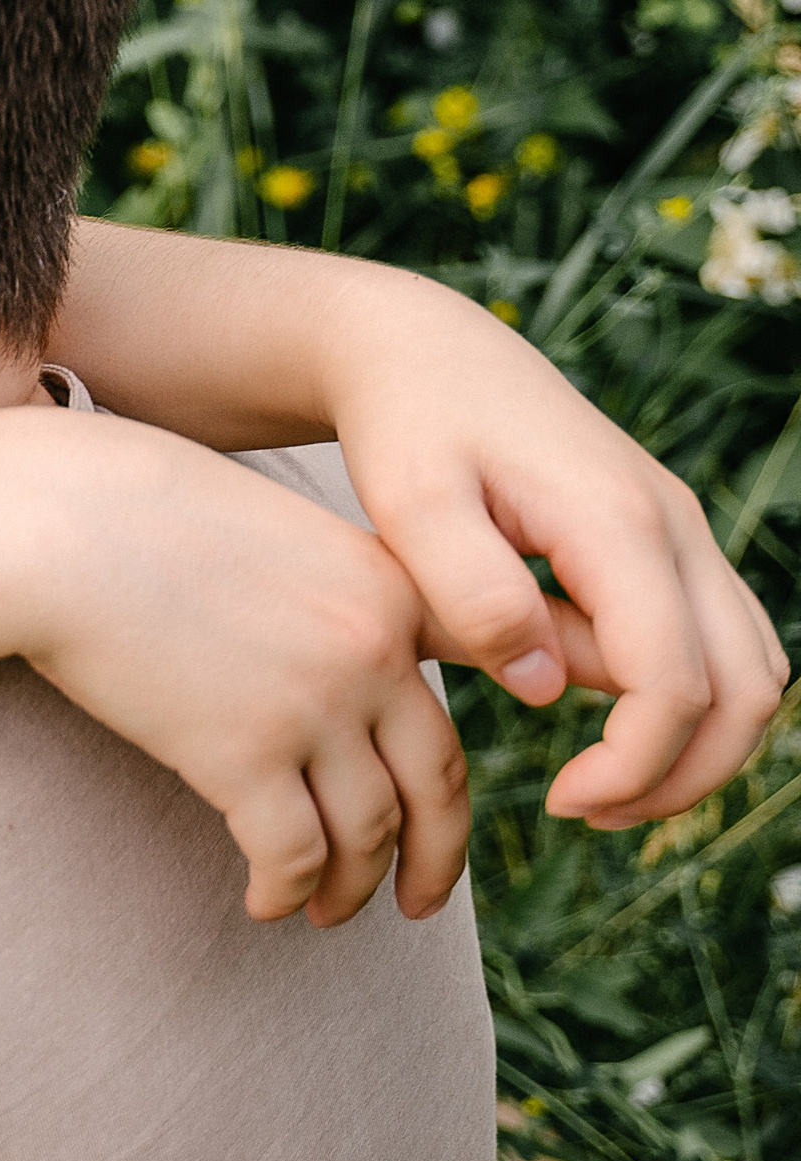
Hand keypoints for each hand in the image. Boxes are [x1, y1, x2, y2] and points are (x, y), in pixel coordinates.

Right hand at [15, 413, 468, 928]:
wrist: (55, 521)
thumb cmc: (138, 510)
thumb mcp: (272, 527)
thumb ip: (330, 591)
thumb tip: (349, 669)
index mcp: (388, 581)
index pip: (479, 678)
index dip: (477, 724)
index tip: (455, 788)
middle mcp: (372, 647)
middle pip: (438, 781)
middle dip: (434, 856)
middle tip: (417, 901)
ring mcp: (315, 704)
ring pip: (368, 834)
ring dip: (351, 888)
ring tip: (327, 911)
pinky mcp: (245, 755)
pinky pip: (294, 858)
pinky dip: (286, 894)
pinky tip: (264, 903)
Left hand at [312, 285, 787, 826]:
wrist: (421, 347)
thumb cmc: (406, 423)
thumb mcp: (409, 503)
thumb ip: (473, 595)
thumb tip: (546, 689)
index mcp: (616, 521)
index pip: (675, 684)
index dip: (634, 767)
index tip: (557, 802)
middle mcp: (676, 524)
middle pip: (745, 693)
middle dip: (680, 777)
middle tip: (584, 812)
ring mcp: (683, 528)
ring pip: (754, 672)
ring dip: (700, 748)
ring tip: (601, 789)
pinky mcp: (670, 538)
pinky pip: (726, 642)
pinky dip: (696, 704)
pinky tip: (608, 729)